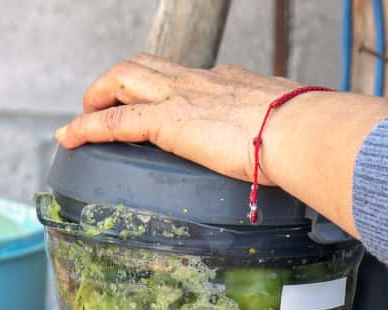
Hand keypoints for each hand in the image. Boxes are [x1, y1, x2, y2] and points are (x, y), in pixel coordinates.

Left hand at [54, 55, 387, 237]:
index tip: (163, 99)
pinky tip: (69, 136)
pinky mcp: (169, 122)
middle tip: (104, 101)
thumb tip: (318, 166)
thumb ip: (295, 147)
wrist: (308, 133)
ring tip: (80, 118)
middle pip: (148, 65)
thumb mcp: (301, 136)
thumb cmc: (314, 138)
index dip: (168, 84)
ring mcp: (183, 97)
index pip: (191, 75)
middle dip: (120, 80)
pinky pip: (115, 120)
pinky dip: (87, 126)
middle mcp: (204, 81)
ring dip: (97, 96)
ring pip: (124, 80)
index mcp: (233, 83)